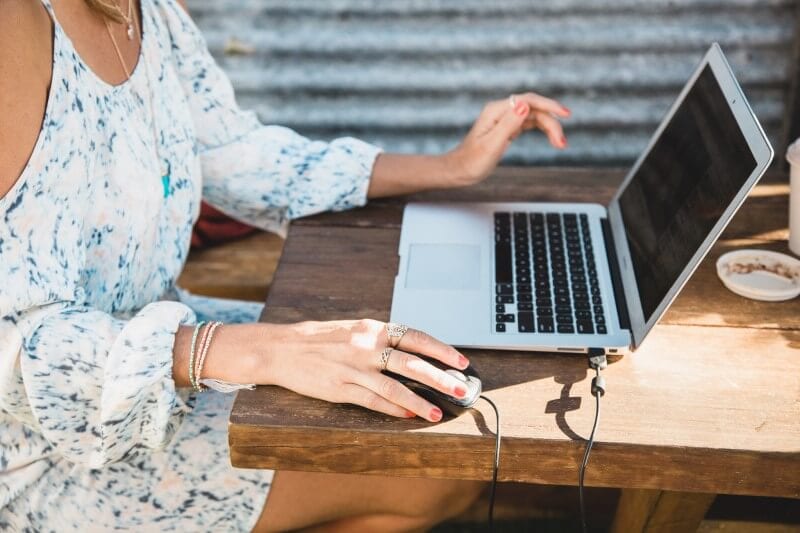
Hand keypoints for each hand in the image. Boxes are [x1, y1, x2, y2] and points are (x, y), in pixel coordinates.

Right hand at [258, 320, 470, 421]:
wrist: (282, 349)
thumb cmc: (321, 339)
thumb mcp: (356, 330)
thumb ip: (383, 339)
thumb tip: (414, 351)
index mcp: (373, 328)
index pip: (415, 337)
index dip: (441, 349)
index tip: (461, 360)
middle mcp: (366, 347)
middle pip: (411, 363)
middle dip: (439, 377)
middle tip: (460, 389)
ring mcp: (353, 369)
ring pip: (394, 386)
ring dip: (419, 401)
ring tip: (437, 412)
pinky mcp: (340, 389)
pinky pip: (373, 401)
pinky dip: (393, 410)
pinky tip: (408, 416)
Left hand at [445, 92, 571, 185]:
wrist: (459, 171)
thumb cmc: (471, 162)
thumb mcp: (491, 145)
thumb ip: (508, 124)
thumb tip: (525, 105)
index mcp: (496, 111)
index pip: (528, 100)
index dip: (549, 105)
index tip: (566, 115)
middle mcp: (501, 111)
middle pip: (534, 109)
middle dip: (551, 123)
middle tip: (562, 143)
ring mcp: (504, 119)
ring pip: (534, 116)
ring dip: (549, 127)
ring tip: (561, 144)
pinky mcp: (507, 128)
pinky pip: (530, 123)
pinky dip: (542, 129)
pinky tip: (552, 138)